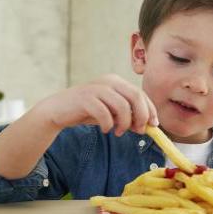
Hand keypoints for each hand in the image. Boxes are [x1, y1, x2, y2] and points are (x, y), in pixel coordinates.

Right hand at [39, 74, 158, 135]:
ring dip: (125, 123)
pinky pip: (104, 113)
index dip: (150, 110)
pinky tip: (105, 130)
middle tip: (139, 130)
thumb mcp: (110, 112)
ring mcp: (96, 88)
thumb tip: (147, 126)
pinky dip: (108, 124)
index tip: (153, 125)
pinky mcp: (85, 98)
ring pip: (122, 106)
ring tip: (119, 132)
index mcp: (116, 81)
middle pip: (135, 96)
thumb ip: (127, 115)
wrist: (58, 110)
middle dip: (141, 116)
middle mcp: (108, 81)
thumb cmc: (86, 111)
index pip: (140, 93)